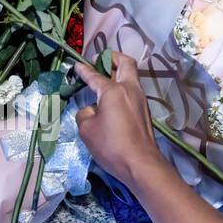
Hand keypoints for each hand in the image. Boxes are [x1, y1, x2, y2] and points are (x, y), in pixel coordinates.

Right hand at [74, 52, 166, 189]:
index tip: (77, 64)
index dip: (84, 70)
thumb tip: (92, 110)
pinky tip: (112, 99)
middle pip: (126, 63)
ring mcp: (140, 100)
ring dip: (119, 73)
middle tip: (100, 61)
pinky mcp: (144, 112)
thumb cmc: (111, 145)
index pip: (96, 76)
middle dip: (112, 58)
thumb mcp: (87, 130)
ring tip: (104, 79)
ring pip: (131, 76)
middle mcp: (130, 89)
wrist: (140, 164)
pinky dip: (122, 87)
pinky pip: (132, 91)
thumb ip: (85, 114)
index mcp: (114, 90)